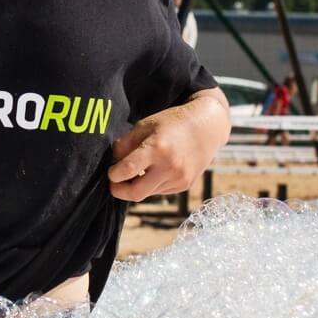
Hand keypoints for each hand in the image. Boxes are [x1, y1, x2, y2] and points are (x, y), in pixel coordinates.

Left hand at [106, 90, 230, 201]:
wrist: (206, 128)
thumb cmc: (171, 123)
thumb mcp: (144, 126)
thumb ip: (124, 144)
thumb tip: (113, 163)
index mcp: (157, 148)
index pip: (126, 171)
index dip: (113, 175)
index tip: (111, 171)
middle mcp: (169, 167)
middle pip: (135, 194)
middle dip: (119, 191)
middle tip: (115, 182)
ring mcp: (178, 179)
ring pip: (147, 193)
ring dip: (137, 185)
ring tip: (139, 169)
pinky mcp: (184, 185)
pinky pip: (159, 191)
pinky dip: (152, 184)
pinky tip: (156, 169)